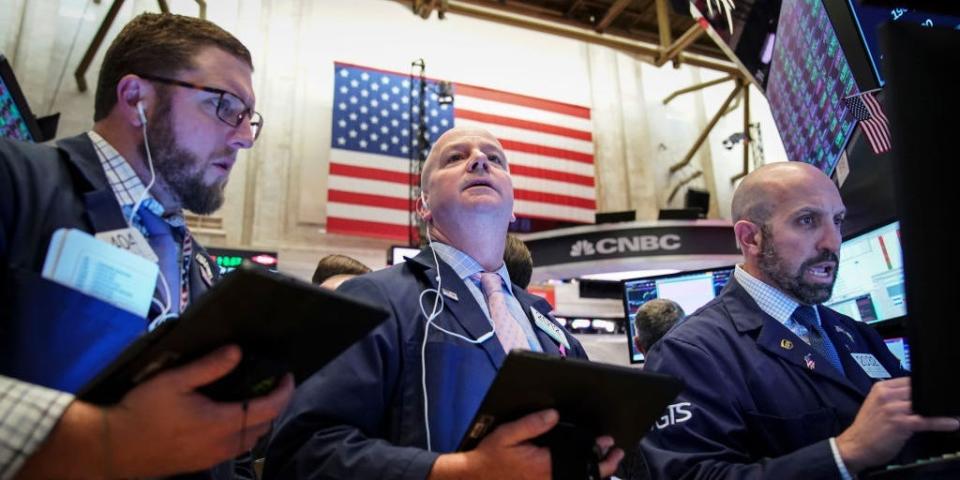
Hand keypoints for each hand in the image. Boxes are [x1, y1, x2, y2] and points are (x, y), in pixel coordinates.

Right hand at [18, 345, 293, 478]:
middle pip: (263, 428)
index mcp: (221, 423)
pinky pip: (233, 448)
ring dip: (258, 421)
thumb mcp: (174, 381)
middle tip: (271, 384)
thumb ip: (209, 366)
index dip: (284, 392)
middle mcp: (222, 444)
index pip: (269, 410)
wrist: (113, 448)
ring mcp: (211, 457)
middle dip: (274, 406)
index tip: (287, 376)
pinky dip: (242, 431)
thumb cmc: (141, 412)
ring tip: (252, 398)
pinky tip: (229, 416)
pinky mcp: (200, 463)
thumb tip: (237, 351)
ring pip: (249, 441)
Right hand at [429, 409, 623, 479]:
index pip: (579, 460)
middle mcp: (548, 478)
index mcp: (543, 464)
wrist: (476, 476)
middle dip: (604, 465)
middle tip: (617, 453)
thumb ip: (531, 424)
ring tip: (608, 462)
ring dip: (595, 473)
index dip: (598, 452)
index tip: (608, 441)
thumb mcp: (508, 434)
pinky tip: (586, 470)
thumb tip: (554, 414)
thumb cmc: (491, 455)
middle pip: (584, 476)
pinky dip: (580, 477)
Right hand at [836, 377, 959, 472]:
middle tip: (948, 400)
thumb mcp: (876, 405)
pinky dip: (941, 422)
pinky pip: (925, 420)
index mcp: (880, 388)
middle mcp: (886, 396)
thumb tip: (917, 396)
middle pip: (918, 390)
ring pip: (923, 404)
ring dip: (940, 409)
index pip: (910, 380)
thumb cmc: (868, 428)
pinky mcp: (900, 423)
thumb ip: (894, 398)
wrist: (855, 445)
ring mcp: (893, 409)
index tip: (937, 390)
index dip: (924, 386)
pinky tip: (952, 423)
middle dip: (933, 397)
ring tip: (954, 411)